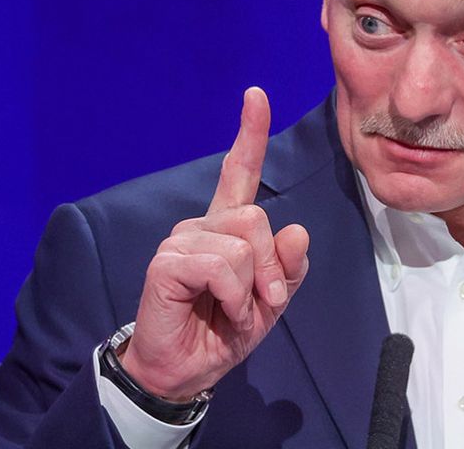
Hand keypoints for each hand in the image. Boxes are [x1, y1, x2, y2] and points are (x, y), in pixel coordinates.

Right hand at [121, 87, 309, 401]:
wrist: (189, 368)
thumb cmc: (226, 329)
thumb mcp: (273, 299)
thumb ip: (289, 267)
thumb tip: (297, 232)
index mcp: (228, 227)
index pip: (238, 171)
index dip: (249, 133)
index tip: (255, 95)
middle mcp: (203, 225)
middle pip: (258, 219)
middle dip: (270, 266)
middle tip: (259, 300)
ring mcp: (181, 240)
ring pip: (243, 244)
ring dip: (251, 289)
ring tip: (232, 310)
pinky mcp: (167, 262)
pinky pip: (222, 267)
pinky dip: (233, 297)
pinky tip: (217, 311)